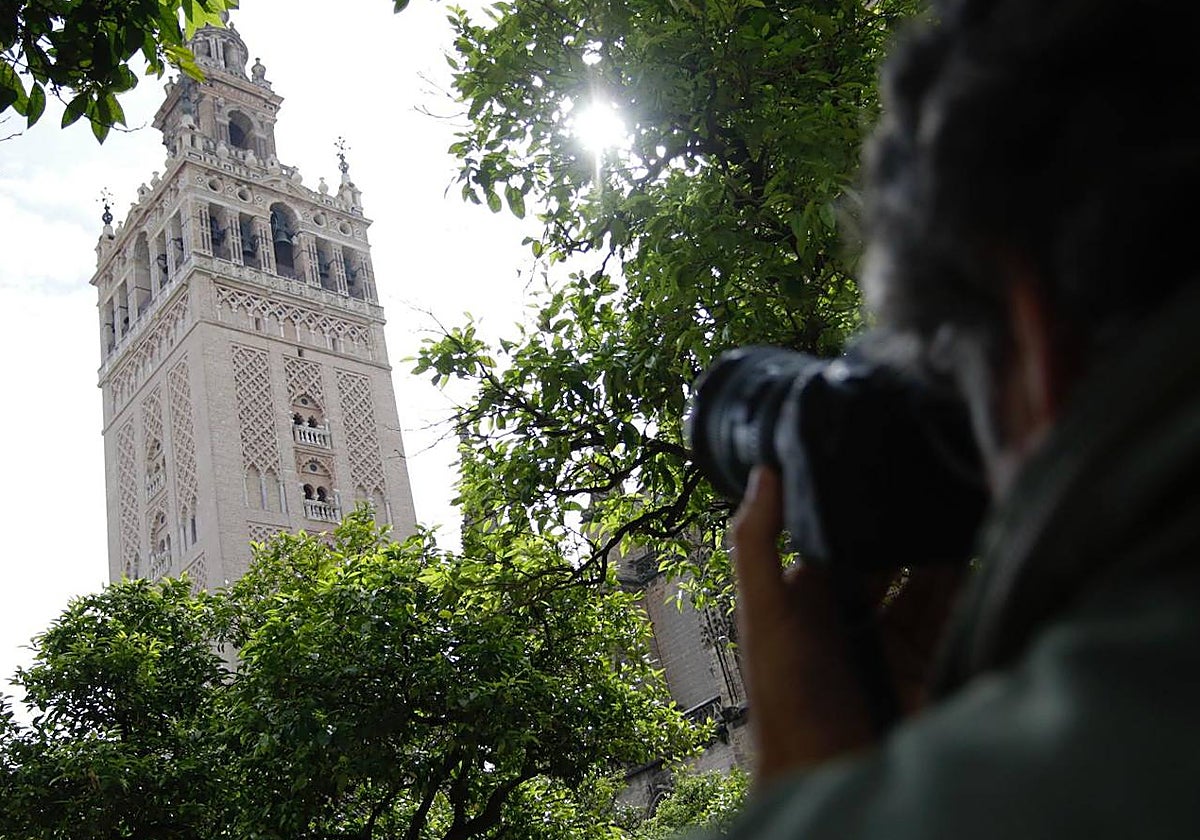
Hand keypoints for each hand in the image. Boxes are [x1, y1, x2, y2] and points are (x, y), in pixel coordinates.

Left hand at [732, 467, 963, 786]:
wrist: (831, 776)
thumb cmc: (787, 701)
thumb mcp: (764, 615)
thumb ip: (758, 545)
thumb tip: (765, 471)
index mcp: (806, 597)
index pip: (837, 538)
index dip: (858, 506)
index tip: (886, 462)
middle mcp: (849, 614)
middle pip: (888, 557)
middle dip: (910, 526)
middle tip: (940, 479)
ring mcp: (891, 640)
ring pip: (926, 582)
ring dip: (946, 553)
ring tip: (968, 508)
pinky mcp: (927, 663)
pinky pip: (953, 617)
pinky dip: (970, 591)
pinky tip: (989, 558)